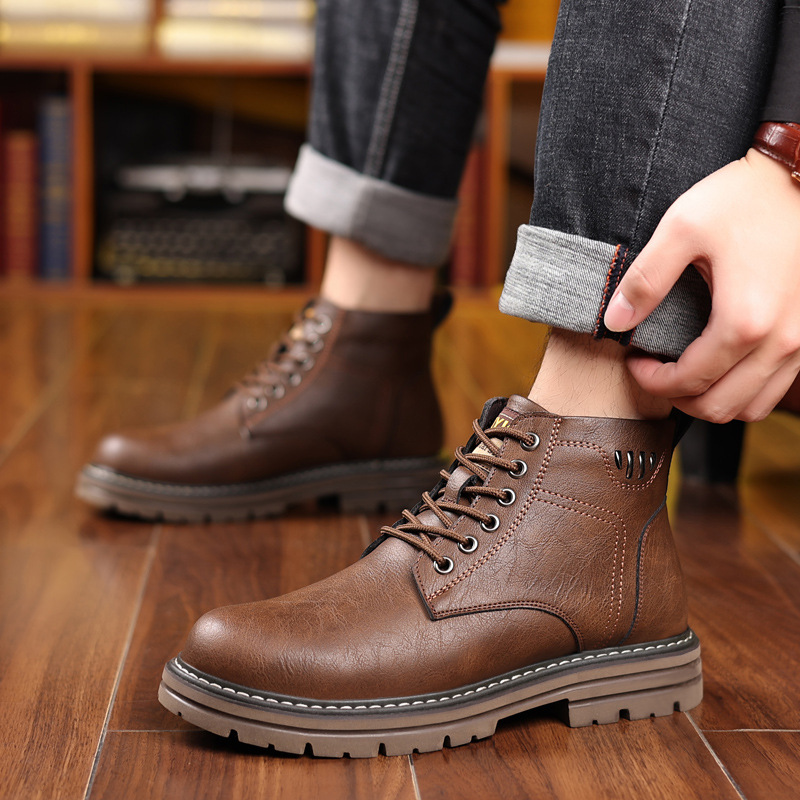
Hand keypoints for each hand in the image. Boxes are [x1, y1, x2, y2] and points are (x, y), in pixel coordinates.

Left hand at [603, 148, 799, 422]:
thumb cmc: (743, 197)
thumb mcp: (681, 228)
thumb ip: (645, 280)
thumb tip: (614, 322)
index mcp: (745, 321)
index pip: (689, 382)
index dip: (652, 380)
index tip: (634, 360)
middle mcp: (781, 342)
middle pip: (720, 407)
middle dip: (677, 398)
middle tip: (653, 371)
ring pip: (752, 406)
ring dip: (711, 401)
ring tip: (683, 374)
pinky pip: (776, 386)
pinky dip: (742, 390)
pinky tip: (718, 366)